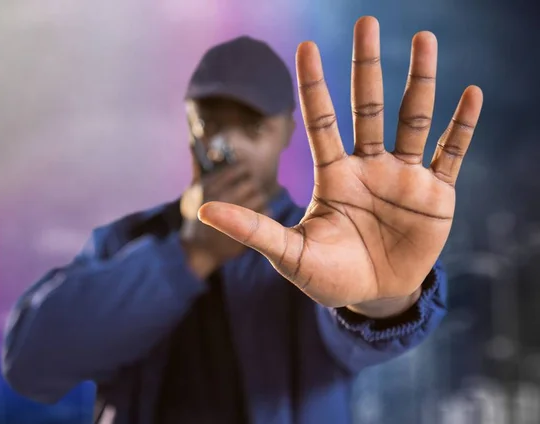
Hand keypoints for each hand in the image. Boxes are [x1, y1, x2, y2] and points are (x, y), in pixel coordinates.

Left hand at [197, 16, 482, 309]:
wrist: (373, 297)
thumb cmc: (329, 275)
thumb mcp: (290, 254)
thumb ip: (254, 230)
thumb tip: (204, 211)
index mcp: (334, 176)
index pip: (321, 122)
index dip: (314, 86)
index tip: (306, 47)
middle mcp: (369, 167)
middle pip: (367, 108)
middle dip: (366, 67)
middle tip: (366, 21)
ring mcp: (403, 177)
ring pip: (412, 120)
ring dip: (420, 81)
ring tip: (425, 40)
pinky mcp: (435, 195)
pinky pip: (450, 153)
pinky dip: (461, 126)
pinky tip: (471, 94)